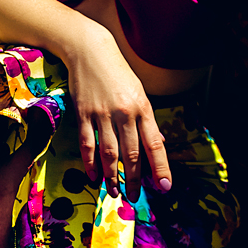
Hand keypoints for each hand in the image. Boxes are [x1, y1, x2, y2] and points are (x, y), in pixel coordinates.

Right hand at [65, 31, 171, 199]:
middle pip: (131, 153)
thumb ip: (145, 120)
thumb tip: (155, 145)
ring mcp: (102, 114)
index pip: (154, 143)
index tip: (164, 187)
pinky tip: (92, 176)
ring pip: (109, 153)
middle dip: (134, 179)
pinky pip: (87, 143)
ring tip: (114, 192)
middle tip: (134, 197)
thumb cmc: (118, 73)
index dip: (160, 167)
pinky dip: (90, 163)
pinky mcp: (83, 113)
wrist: (91, 50)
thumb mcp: (138, 93)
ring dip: (111, 176)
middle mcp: (124, 112)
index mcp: (143, 107)